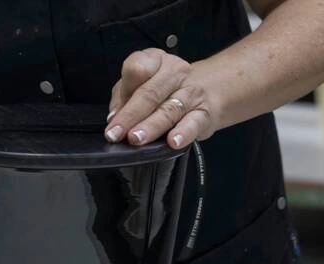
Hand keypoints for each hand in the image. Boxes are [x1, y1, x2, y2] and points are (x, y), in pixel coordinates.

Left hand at [105, 48, 220, 148]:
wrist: (211, 88)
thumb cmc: (168, 88)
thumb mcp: (143, 84)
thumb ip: (124, 98)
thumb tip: (114, 117)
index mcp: (154, 60)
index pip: (137, 68)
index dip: (124, 90)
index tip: (113, 117)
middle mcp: (174, 72)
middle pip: (149, 93)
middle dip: (130, 116)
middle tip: (116, 133)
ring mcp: (191, 92)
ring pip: (168, 109)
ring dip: (151, 126)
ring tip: (137, 138)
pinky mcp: (204, 112)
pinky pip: (194, 122)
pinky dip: (183, 133)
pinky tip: (173, 141)